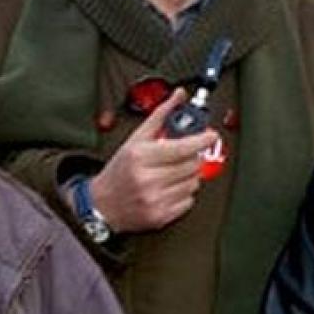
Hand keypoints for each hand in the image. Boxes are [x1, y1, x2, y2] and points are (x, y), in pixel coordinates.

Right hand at [88, 89, 220, 232]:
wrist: (102, 204)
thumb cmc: (120, 170)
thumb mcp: (135, 139)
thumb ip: (160, 115)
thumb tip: (179, 96)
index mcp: (140, 156)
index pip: (182, 147)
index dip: (201, 139)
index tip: (210, 135)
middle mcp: (147, 179)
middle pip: (192, 165)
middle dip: (191, 158)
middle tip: (182, 156)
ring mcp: (155, 199)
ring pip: (193, 183)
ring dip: (188, 176)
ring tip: (172, 173)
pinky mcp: (161, 216)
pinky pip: (189, 201)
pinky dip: (184, 194)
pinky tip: (169, 189)